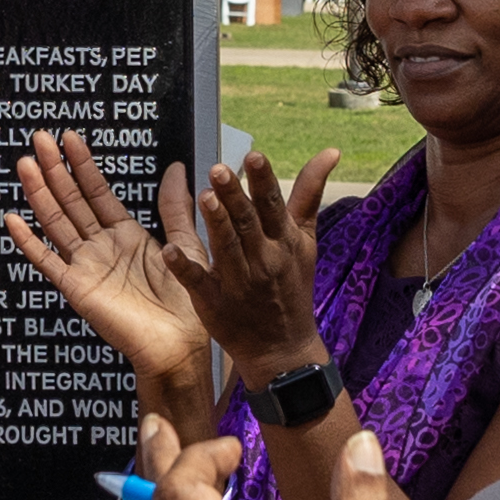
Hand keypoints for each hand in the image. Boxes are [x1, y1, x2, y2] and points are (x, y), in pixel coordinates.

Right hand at [2, 134, 214, 403]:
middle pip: (71, 201)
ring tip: (26, 164)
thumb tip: (175, 167)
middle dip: (55, 169)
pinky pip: (48, 262)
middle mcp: (101, 247)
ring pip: (56, 223)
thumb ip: (175, 206)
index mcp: (126, 235)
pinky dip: (29, 242)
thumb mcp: (185, 243)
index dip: (82, 165)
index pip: (97, 192)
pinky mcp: (78, 288)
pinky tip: (13, 220)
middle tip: (39, 138)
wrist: (182, 344)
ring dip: (40, 194)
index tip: (69, 138)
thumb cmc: (188, 301)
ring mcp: (86, 266)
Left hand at [180, 147, 347, 379]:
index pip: (273, 206)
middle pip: (248, 224)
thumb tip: (330, 150)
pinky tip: (169, 251)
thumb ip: (310, 194)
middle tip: (219, 169)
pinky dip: (184, 269)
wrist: (283, 348)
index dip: (263, 181)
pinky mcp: (215, 304)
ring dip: (216, 224)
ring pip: (227, 249)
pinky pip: (199, 284)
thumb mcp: (306, 240)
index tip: (254, 156)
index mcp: (284, 241)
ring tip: (205, 197)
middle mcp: (264, 260)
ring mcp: (240, 283)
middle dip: (234, 197)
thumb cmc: (293, 286)